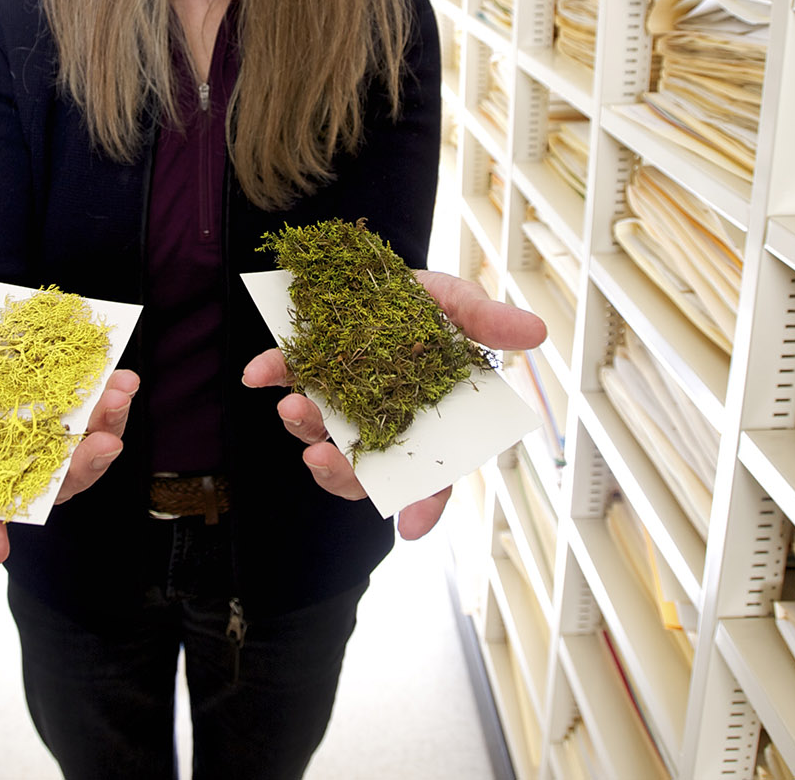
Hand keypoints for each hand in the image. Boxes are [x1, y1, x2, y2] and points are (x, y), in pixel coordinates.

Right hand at [0, 293, 139, 565]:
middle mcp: (15, 454)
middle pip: (42, 485)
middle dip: (72, 474)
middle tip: (94, 450)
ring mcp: (52, 433)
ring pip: (80, 456)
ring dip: (104, 436)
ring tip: (115, 401)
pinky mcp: (81, 406)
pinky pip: (102, 417)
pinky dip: (114, 404)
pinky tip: (122, 381)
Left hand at [241, 270, 547, 540]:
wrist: (379, 268)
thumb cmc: (428, 301)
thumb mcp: (460, 305)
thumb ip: (487, 322)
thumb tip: (536, 331)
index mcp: (426, 422)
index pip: (430, 478)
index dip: (424, 504)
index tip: (409, 526)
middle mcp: (380, 423)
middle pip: (365, 471)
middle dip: (342, 473)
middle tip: (326, 458)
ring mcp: (339, 402)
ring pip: (321, 436)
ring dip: (305, 430)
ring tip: (295, 409)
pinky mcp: (305, 369)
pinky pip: (285, 379)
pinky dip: (270, 375)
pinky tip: (258, 373)